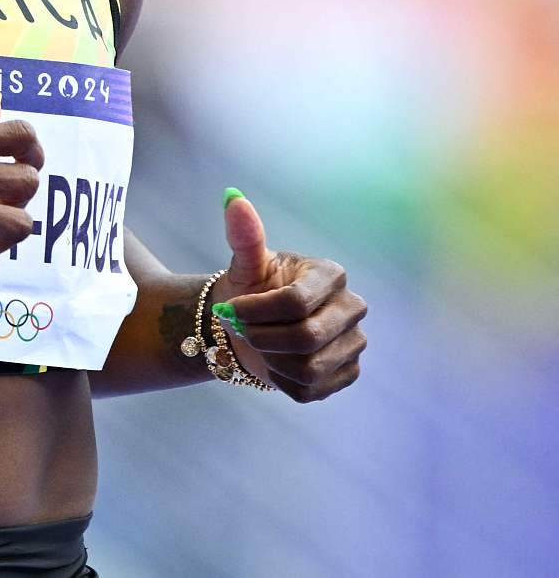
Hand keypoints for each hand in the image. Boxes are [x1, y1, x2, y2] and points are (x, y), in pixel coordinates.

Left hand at [208, 188, 367, 402]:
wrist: (254, 326)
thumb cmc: (251, 288)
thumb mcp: (245, 263)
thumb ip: (243, 234)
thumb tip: (233, 198)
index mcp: (330, 275)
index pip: (294, 302)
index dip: (255, 312)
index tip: (231, 310)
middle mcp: (352, 308)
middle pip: (306, 337)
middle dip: (261, 338)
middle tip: (240, 330)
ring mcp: (355, 342)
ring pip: (308, 367)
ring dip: (269, 359)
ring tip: (258, 343)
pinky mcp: (348, 372)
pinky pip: (311, 389)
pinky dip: (281, 380)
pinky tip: (276, 362)